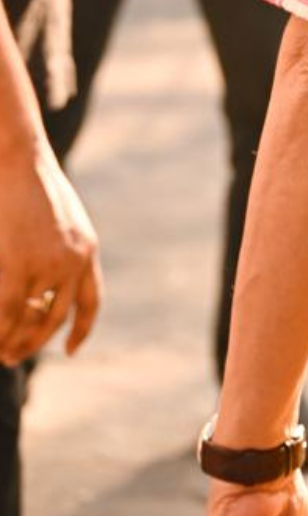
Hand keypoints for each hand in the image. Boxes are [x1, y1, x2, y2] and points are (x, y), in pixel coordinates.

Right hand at [0, 139, 100, 365]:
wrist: (20, 159)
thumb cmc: (34, 183)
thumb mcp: (60, 217)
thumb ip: (61, 246)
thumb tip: (45, 279)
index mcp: (87, 250)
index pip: (90, 302)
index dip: (81, 330)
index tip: (70, 350)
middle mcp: (72, 262)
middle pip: (55, 318)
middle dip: (34, 342)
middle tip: (14, 356)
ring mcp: (46, 264)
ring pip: (28, 318)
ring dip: (13, 340)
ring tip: (1, 353)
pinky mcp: (17, 265)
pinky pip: (8, 310)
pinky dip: (0, 328)